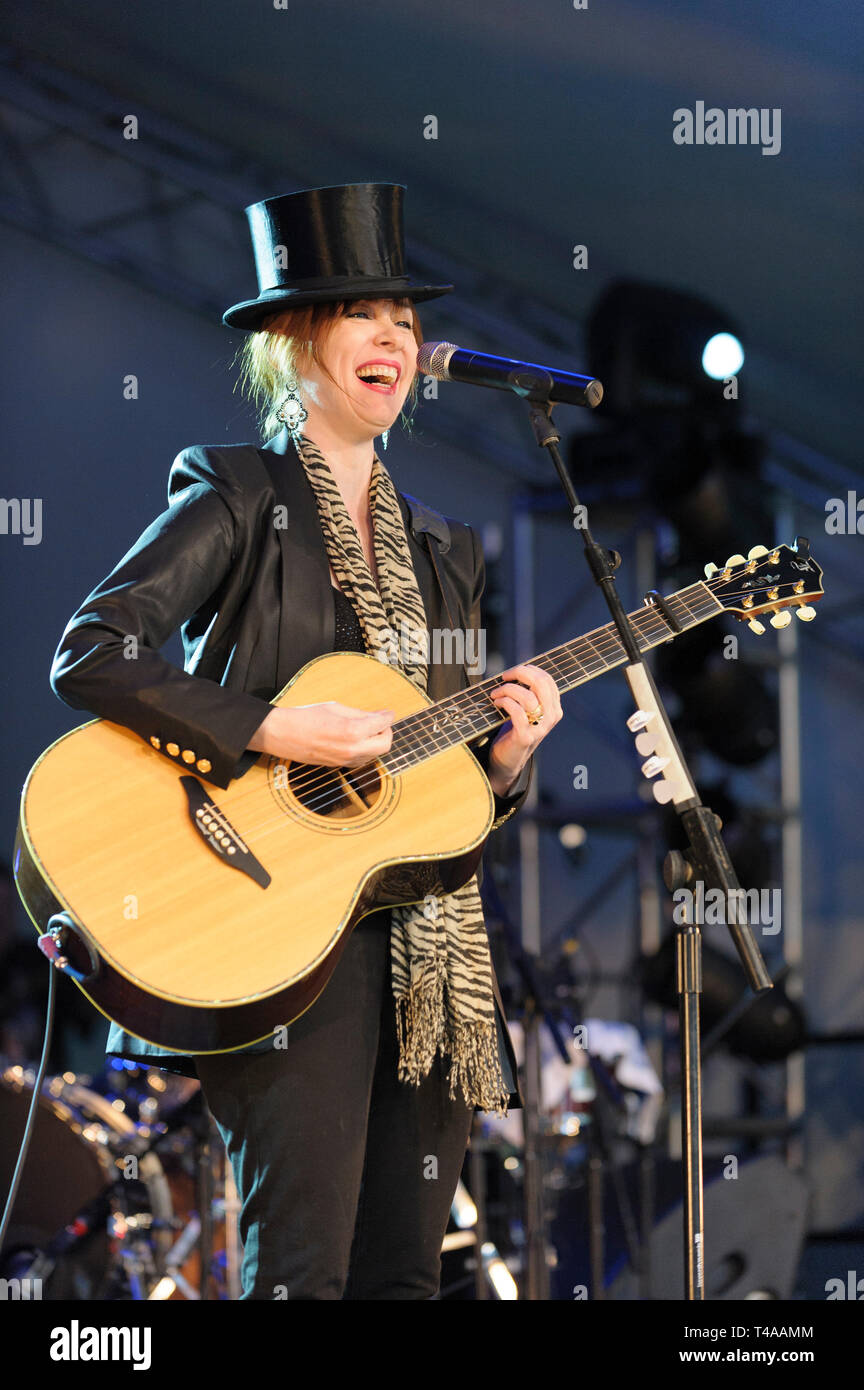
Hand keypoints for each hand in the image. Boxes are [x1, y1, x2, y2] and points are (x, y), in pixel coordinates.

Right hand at [248, 701, 393, 766]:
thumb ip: (360, 714)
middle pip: (385, 744)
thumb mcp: (336, 708)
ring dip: (376, 742)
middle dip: (387, 732)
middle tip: (381, 723)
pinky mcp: (340, 765)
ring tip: (368, 730)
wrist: (284, 735)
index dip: (388, 716)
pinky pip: (362, 760)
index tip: (388, 713)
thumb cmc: (306, 717)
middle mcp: (353, 748)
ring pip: (375, 754)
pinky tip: (357, 740)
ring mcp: (347, 760)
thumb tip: (378, 716)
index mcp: (353, 730)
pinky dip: (365, 750)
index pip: (382, 724)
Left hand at [486, 663, 561, 794]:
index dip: (529, 670)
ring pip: (527, 697)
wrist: (508, 761)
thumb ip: (528, 693)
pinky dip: (504, 702)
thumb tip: (516, 671)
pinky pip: (516, 711)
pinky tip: (496, 702)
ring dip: (507, 690)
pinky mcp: (526, 736)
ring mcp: (540, 728)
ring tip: (496, 694)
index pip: (547, 680)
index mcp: (554, 708)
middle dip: (520, 673)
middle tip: (504, 676)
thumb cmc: (515, 731)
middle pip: (540, 683)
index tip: (513, 673)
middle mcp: (551, 717)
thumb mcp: (527, 711)